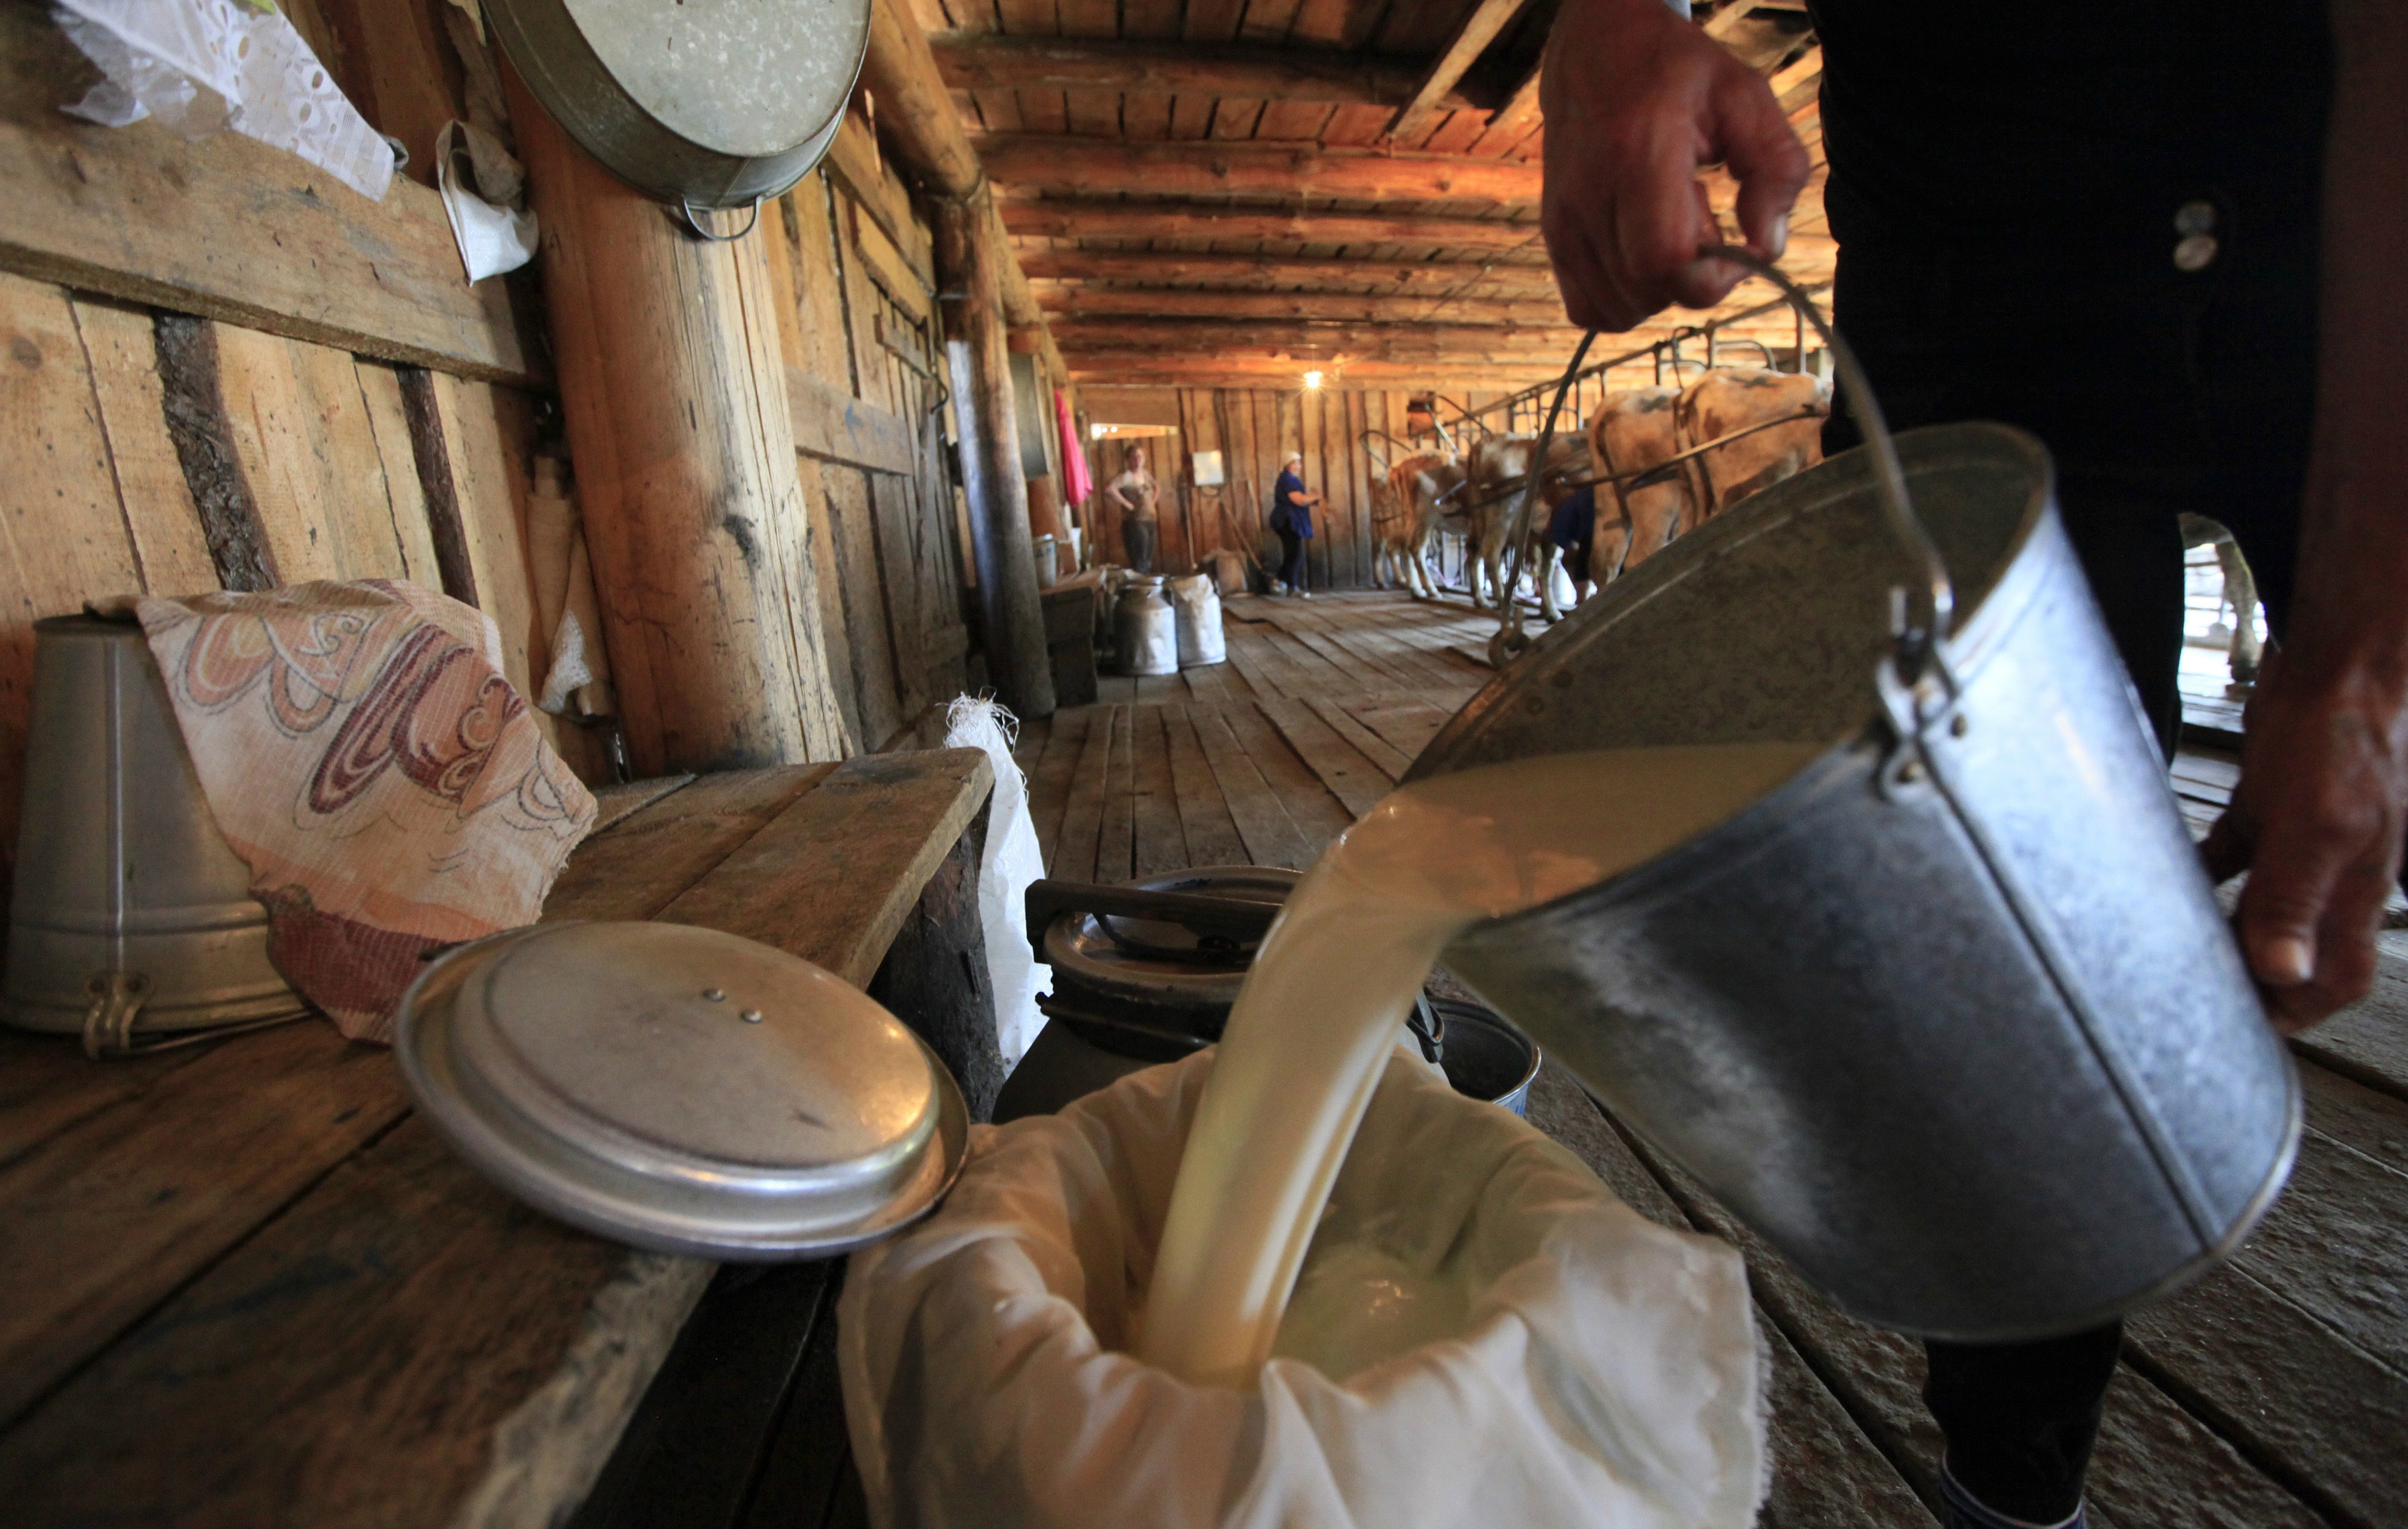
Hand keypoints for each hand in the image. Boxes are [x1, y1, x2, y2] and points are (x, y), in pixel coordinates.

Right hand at [1539, 0, 1811, 331]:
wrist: (1595, 51)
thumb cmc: (1676, 73)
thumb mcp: (1746, 97)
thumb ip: (1776, 169)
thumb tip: (1766, 248)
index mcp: (1639, 151)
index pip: (1666, 260)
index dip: (1713, 275)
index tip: (1737, 245)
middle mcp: (1589, 194)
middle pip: (1649, 291)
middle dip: (1694, 277)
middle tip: (1704, 219)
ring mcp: (1563, 222)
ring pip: (1622, 309)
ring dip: (1661, 287)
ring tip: (1669, 225)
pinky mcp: (1552, 239)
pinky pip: (1590, 309)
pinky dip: (1626, 299)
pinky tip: (1642, 254)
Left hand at [2201, 646, 2407, 1030]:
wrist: (2341, 664)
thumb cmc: (2345, 735)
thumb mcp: (2318, 827)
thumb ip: (2294, 899)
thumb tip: (2281, 971)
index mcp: (2354, 889)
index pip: (2335, 977)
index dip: (2297, 1011)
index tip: (2247, 1031)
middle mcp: (2330, 871)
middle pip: (2293, 949)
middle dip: (2252, 981)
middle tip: (2199, 998)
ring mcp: (2298, 838)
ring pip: (2258, 905)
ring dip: (2222, 930)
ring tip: (2177, 951)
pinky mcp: (2268, 804)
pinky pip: (2231, 854)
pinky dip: (2199, 870)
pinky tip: (2164, 877)